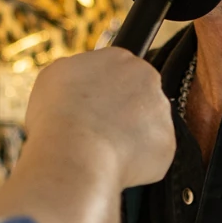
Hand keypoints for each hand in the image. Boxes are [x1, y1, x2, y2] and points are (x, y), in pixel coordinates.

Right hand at [20, 48, 175, 190]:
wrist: (74, 156)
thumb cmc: (56, 117)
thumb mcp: (53, 78)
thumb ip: (77, 73)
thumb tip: (85, 82)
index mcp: (119, 58)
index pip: (118, 73)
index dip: (102, 94)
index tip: (90, 109)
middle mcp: (147, 78)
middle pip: (139, 96)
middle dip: (123, 113)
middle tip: (97, 131)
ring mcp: (161, 111)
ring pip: (148, 126)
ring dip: (131, 137)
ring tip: (103, 151)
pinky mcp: (167, 143)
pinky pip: (152, 154)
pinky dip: (138, 163)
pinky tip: (115, 164)